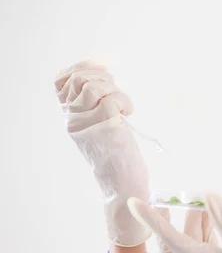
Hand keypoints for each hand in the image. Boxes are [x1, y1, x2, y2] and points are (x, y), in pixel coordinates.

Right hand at [55, 60, 150, 246]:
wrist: (122, 185)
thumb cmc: (118, 157)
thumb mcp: (100, 126)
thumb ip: (94, 105)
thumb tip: (104, 75)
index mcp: (69, 118)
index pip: (61, 81)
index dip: (82, 68)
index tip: (103, 67)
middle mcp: (72, 119)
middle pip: (78, 78)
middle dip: (103, 77)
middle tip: (117, 95)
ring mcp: (86, 123)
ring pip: (92, 85)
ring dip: (114, 89)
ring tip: (123, 107)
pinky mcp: (103, 126)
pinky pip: (111, 98)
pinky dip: (124, 101)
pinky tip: (128, 114)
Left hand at [127, 192, 221, 252]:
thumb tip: (208, 195)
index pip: (170, 239)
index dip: (151, 220)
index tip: (134, 203)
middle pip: (172, 244)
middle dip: (169, 220)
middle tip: (174, 198)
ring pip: (191, 238)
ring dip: (194, 217)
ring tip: (205, 200)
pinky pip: (207, 239)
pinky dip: (208, 222)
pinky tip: (217, 212)